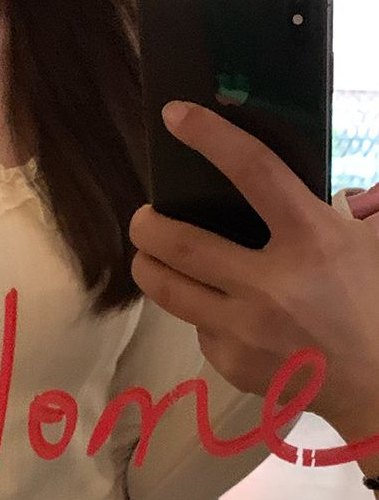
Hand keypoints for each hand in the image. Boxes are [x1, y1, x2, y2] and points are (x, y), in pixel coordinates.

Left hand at [128, 100, 378, 439]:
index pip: (254, 171)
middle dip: (147, 224)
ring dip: (148, 265)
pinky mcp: (230, 361)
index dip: (210, 137)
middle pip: (179, 243)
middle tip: (143, 217)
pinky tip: (214, 308)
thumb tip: (282, 177)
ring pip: (167, 289)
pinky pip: (197, 326)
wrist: (375, 383)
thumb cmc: (370, 301)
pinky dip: (199, 312)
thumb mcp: (363, 243)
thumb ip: (330, 207)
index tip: (176, 116)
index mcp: (311, 240)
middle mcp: (271, 283)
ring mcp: (245, 328)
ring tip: (149, 254)